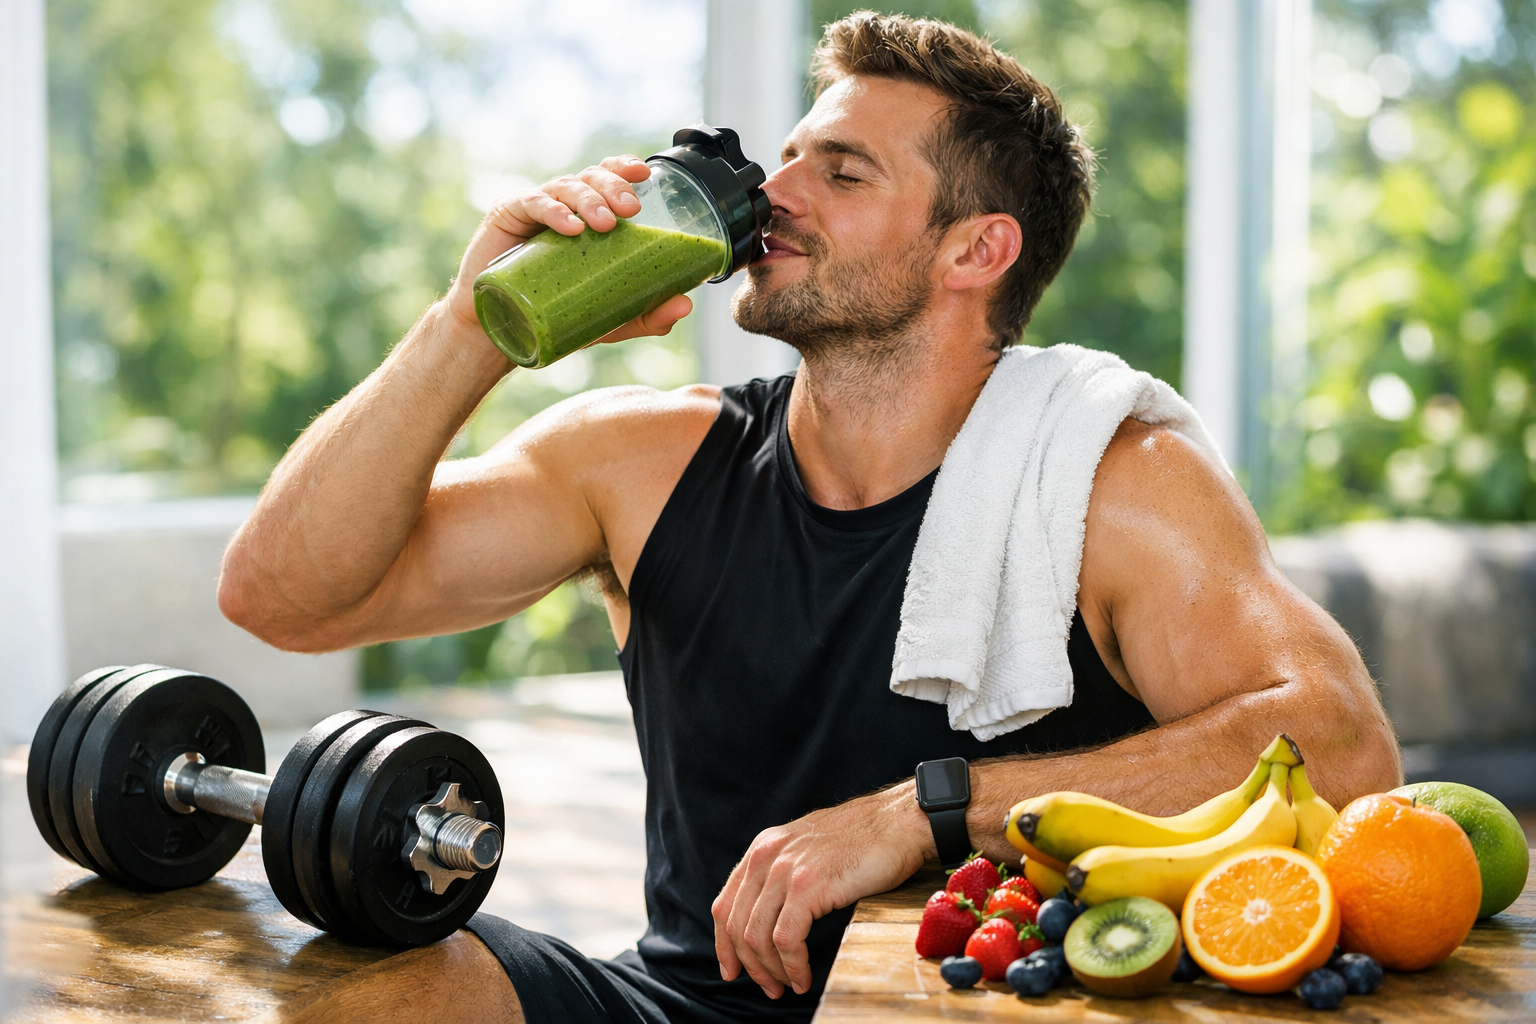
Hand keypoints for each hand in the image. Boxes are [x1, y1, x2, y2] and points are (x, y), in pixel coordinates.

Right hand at [443, 155, 694, 346]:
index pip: (606, 179)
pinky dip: (553, 212)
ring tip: (604, 223)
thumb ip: (646, 313)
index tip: (645, 173)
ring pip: (564, 187)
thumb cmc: (554, 312)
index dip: (623, 169)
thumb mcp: (608, 317)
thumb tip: (685, 306)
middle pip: (590, 178)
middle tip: (631, 209)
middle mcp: (561, 205)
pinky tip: (569, 226)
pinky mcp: (507, 217)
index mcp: (585, 215)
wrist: (503, 332)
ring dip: (588, 200)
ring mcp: (533, 208)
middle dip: (613, 187)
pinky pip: (531, 203)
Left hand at [711, 784, 931, 998]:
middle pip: (736, 926)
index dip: (724, 944)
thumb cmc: (864, 839)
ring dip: (771, 971)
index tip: (732, 969)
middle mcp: (766, 856)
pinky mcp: (808, 886)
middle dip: (750, 966)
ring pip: (757, 937)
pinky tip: (803, 977)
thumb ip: (783, 873)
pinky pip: (786, 939)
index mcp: (763, 849)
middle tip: (769, 988)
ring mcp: (785, 870)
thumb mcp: (808, 849)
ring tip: (789, 985)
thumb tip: (770, 914)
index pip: (725, 904)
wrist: (897, 821)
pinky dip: (792, 966)